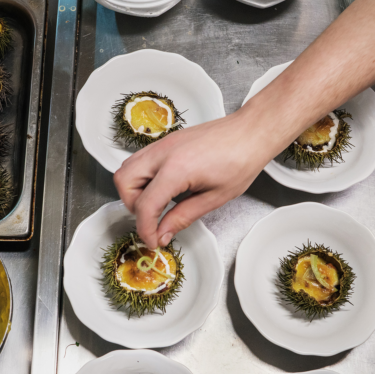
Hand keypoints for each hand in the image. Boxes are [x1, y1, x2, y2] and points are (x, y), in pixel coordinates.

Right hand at [113, 108, 279, 248]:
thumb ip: (183, 216)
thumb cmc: (240, 161)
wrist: (250, 133)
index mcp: (176, 169)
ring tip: (157, 205)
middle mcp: (162, 153)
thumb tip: (163, 233)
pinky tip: (163, 189)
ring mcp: (162, 144)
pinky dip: (142, 178)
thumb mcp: (215, 198)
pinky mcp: (165, 142)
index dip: (145, 228)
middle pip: (123, 182)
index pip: (145, 205)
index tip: (153, 240)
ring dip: (134, 191)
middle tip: (152, 220)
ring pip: (127, 168)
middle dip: (132, 206)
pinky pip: (140, 160)